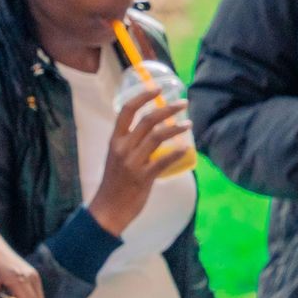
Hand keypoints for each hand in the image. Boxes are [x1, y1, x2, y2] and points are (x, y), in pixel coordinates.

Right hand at [89, 86, 191, 236]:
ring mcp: (132, 162)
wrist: (108, 210)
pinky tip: (186, 148)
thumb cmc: (115, 183)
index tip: (158, 88)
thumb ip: (132, 144)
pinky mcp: (142, 177)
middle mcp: (122, 148)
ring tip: (189, 123)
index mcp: (115, 140)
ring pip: (157, 136)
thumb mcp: (117, 158)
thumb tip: (153, 131)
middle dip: (168, 108)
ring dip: (176, 128)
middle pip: (147, 120)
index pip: (127, 110)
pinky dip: (176, 152)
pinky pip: (162, 161)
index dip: (143, 96)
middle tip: (183, 103)